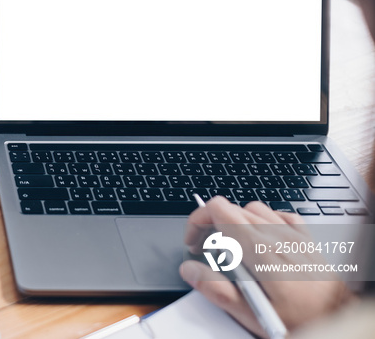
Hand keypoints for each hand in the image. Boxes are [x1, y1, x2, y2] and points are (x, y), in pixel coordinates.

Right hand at [179, 197, 353, 336]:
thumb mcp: (250, 313)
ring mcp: (292, 234)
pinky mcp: (305, 238)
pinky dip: (264, 222)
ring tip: (233, 249)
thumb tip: (190, 270)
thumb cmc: (300, 320)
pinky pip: (280, 215)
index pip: (219, 209)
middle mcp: (275, 235)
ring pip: (253, 209)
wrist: (339, 320)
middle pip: (231, 209)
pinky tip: (262, 241)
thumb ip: (216, 289)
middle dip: (212, 227)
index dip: (198, 221)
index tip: (194, 242)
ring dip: (237, 224)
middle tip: (208, 253)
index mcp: (258, 249)